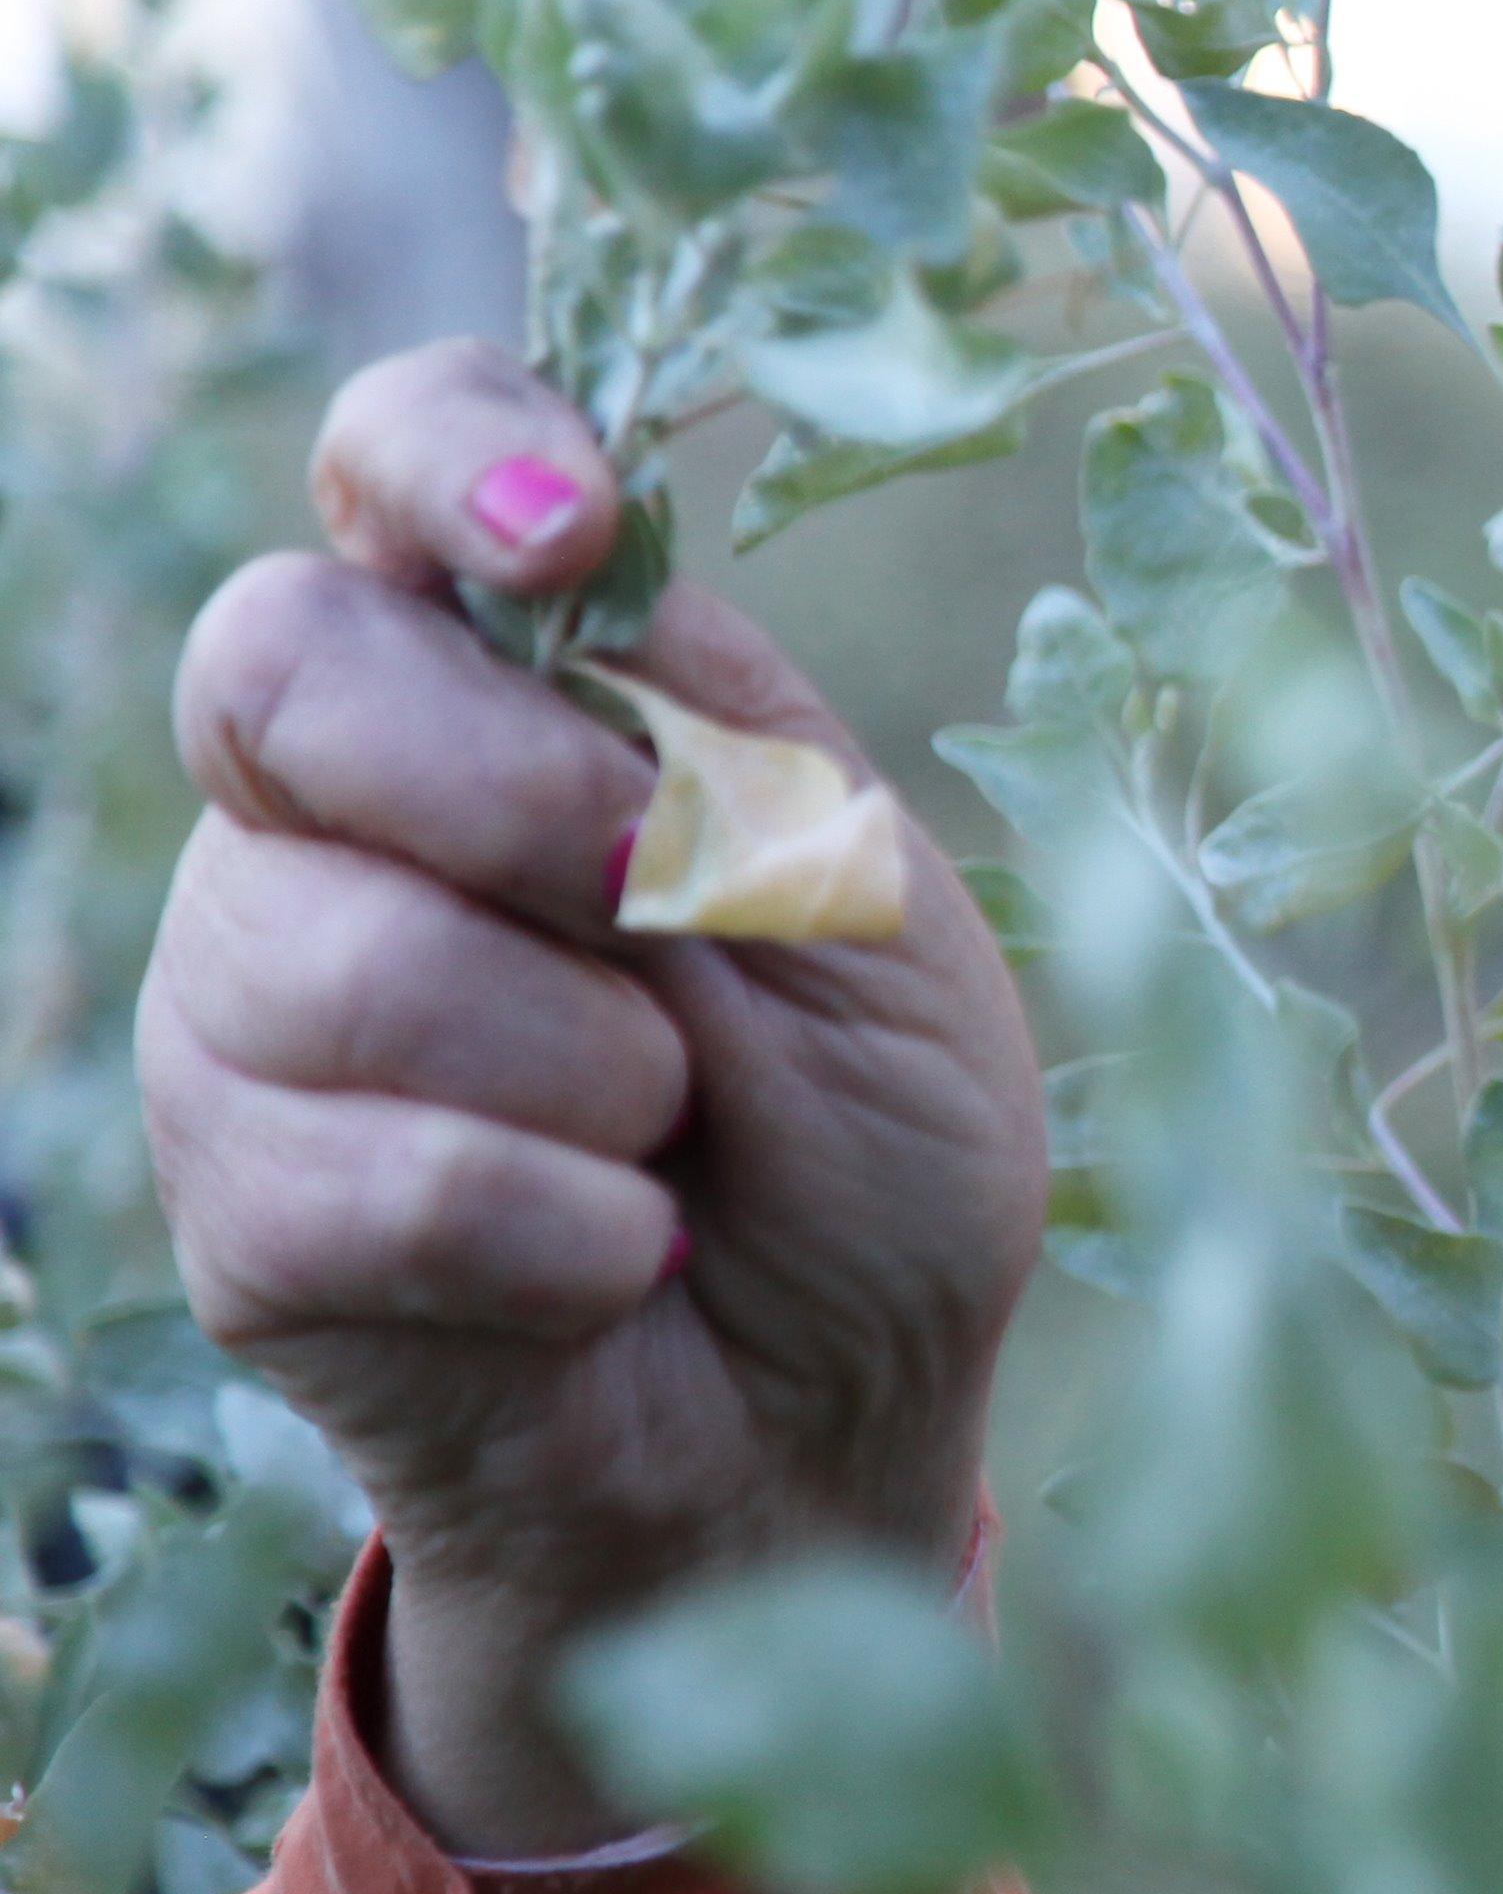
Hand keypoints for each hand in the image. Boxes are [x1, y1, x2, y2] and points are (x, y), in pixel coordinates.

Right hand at [139, 342, 1046, 1856]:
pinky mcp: (238, 1195)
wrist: (832, 1434)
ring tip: (676, 1144)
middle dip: (502, 789)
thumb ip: (738, 763)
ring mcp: (256, 994)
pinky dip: (556, 1227)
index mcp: (519, 690)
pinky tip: (618, 1263)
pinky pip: (362, 1167)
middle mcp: (342, 809)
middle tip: (664, 905)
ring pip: (335, 942)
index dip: (452, 459)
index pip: (405, 466)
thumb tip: (589, 626)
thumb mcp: (872, 929)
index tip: (568, 536)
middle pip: (284, 661)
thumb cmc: (870, 1162)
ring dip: (585, 1065)